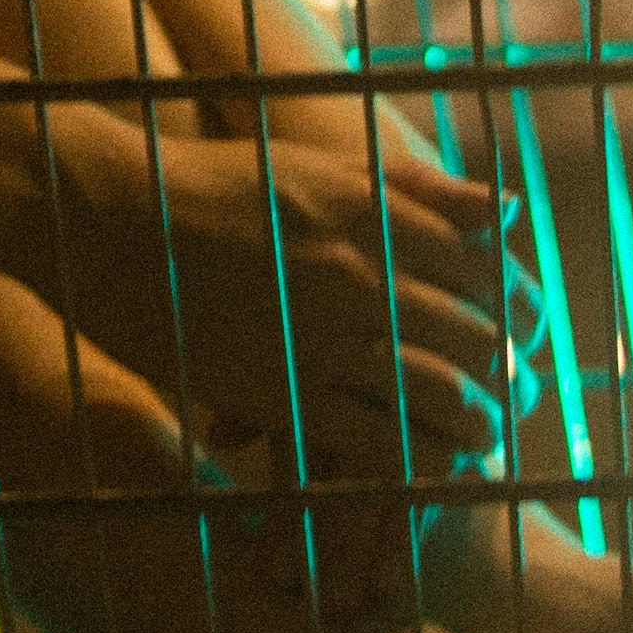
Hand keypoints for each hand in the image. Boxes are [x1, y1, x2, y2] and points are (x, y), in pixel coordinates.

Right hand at [53, 118, 508, 477]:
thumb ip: (403, 188)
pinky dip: (415, 456)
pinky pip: (375, 434)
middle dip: (507, 364)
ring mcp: (321, 330)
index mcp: (367, 207)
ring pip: (437, 387)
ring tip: (486, 433)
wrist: (108, 212)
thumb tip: (500, 209)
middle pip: (470, 326)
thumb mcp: (309, 165)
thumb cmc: (200, 182)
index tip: (525, 321)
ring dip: (476, 416)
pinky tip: (429, 467)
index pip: (480, 259)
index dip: (514, 297)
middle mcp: (358, 267)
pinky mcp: (283, 387)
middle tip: (522, 386)